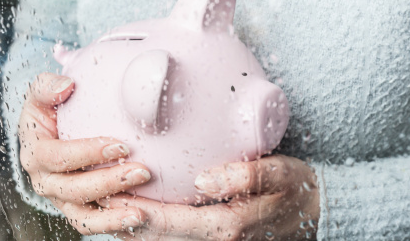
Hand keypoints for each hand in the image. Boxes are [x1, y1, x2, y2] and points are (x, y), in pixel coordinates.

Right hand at [18, 72, 150, 234]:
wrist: (52, 132)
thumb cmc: (50, 111)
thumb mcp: (41, 95)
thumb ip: (47, 86)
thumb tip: (66, 85)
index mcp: (36, 153)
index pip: (59, 157)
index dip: (88, 153)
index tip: (121, 144)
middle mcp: (46, 181)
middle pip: (74, 190)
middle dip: (108, 182)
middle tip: (142, 171)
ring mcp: (62, 199)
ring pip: (83, 216)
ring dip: (113, 215)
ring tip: (141, 211)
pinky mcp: (78, 209)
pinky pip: (94, 224)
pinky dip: (114, 225)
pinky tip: (139, 217)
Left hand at [98, 155, 318, 239]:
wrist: (314, 210)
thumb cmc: (294, 188)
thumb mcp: (280, 175)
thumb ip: (245, 176)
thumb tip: (204, 181)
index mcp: (226, 226)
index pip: (171, 222)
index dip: (138, 211)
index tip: (110, 195)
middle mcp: (216, 240)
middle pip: (159, 237)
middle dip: (125, 221)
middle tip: (96, 199)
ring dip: (134, 227)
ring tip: (106, 206)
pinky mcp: (216, 237)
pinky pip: (177, 237)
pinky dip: (152, 229)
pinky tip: (138, 213)